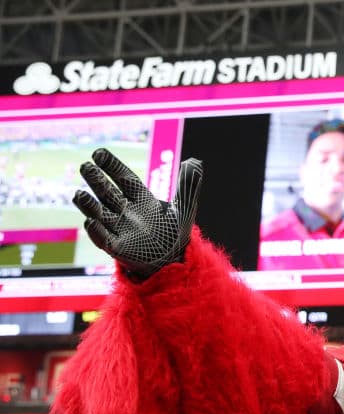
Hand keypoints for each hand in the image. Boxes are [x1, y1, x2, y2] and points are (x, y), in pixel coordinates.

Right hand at [73, 148, 202, 278]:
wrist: (173, 260)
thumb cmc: (174, 232)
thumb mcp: (184, 208)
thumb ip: (188, 185)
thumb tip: (194, 162)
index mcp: (141, 199)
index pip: (124, 179)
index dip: (112, 166)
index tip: (99, 153)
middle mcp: (126, 211)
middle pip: (107, 193)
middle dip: (96, 180)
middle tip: (85, 166)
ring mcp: (119, 229)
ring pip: (99, 214)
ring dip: (89, 205)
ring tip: (79, 194)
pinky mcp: (117, 248)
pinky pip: (103, 238)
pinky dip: (96, 231)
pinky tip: (90, 221)